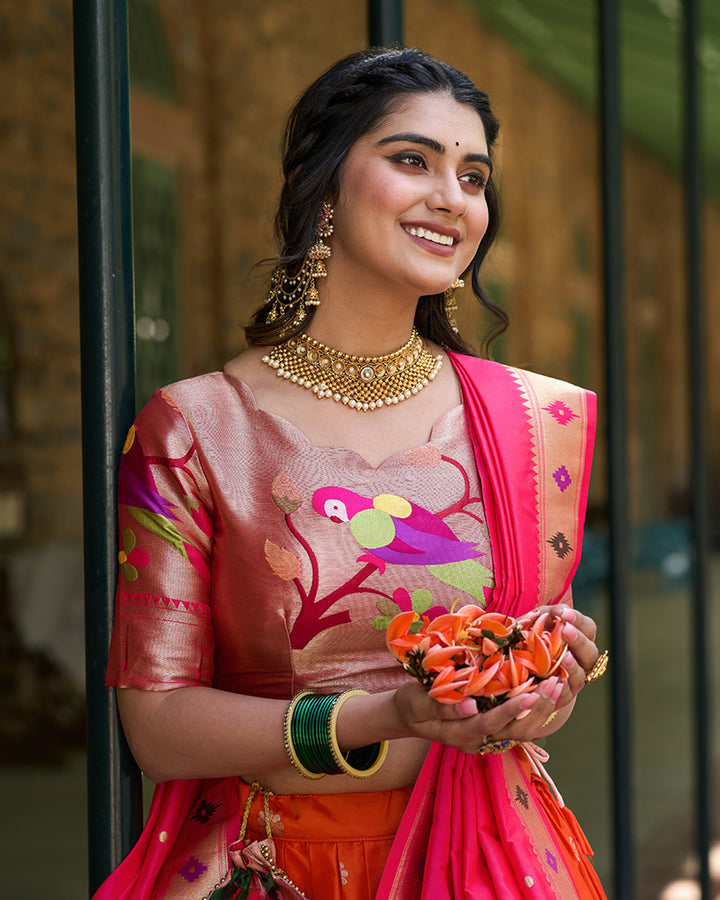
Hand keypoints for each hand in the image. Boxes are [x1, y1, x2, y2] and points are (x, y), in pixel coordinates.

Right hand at [391, 677, 564, 754]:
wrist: (409, 717)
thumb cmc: (410, 705)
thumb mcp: (416, 703)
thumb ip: (441, 706)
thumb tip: (470, 705)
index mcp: (458, 735)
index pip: (489, 724)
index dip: (510, 711)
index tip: (529, 694)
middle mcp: (476, 741)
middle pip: (513, 732)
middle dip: (536, 709)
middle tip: (555, 684)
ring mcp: (485, 738)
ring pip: (520, 731)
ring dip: (541, 710)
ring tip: (557, 684)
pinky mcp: (491, 729)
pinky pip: (517, 724)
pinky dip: (534, 709)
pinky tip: (546, 689)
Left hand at [519, 604, 600, 708]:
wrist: (526, 674)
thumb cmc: (533, 642)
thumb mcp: (537, 624)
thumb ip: (543, 615)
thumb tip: (549, 612)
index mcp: (579, 639)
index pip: (588, 627)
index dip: (578, 620)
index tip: (564, 613)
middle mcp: (582, 659)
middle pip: (590, 650)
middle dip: (578, 639)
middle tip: (565, 630)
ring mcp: (575, 678)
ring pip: (581, 673)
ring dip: (573, 664)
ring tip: (564, 655)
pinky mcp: (565, 695)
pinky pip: (567, 693)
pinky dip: (562, 687)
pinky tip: (555, 679)